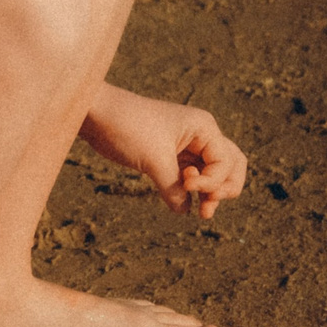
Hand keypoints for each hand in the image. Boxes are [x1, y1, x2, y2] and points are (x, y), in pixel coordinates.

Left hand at [81, 84, 247, 218]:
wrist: (96, 113)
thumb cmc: (126, 128)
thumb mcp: (154, 160)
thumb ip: (173, 188)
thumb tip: (184, 210)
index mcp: (204, 128)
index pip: (226, 162)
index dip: (212, 181)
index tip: (188, 184)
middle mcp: (200, 136)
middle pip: (230, 166)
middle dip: (224, 188)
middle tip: (207, 208)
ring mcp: (186, 145)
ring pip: (212, 173)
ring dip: (210, 192)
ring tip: (202, 213)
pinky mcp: (169, 155)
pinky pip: (191, 176)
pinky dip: (192, 190)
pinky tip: (184, 205)